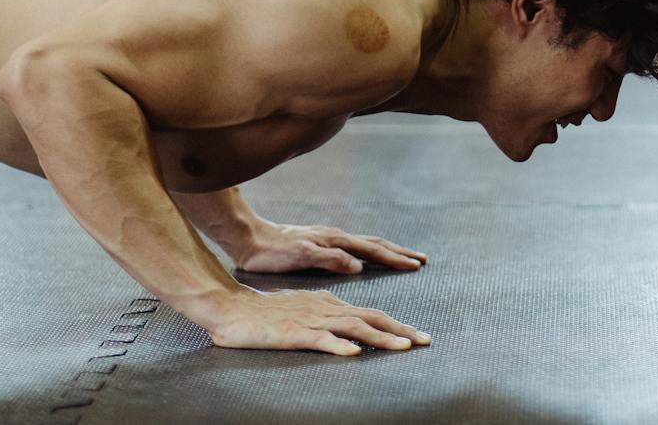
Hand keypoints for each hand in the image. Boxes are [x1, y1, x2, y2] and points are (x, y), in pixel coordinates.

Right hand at [203, 287, 431, 354]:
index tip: (417, 336)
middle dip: (401, 329)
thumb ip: (326, 318)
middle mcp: (326, 309)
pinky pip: (321, 340)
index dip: (396, 324)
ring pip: (353, 328)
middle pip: (371, 317)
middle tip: (426, 340)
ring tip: (404, 346)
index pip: (371, 313)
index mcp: (329, 303)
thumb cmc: (264, 313)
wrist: (231, 307)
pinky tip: (355, 353)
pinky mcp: (294, 332)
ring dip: (381, 337)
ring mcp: (311, 320)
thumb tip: (348, 331)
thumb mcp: (303, 311)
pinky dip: (340, 346)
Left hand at [235, 223, 427, 274]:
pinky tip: (367, 256)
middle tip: (421, 259)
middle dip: (399, 252)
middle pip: (375, 243)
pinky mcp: (320, 243)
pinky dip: (370, 251)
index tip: (415, 265)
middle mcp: (335, 237)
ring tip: (402, 256)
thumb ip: (331, 260)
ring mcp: (329, 239)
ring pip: (365, 244)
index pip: (372, 250)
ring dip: (387, 251)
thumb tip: (359, 266)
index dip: (395, 258)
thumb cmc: (272, 252)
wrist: (249, 238)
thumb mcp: (301, 256)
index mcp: (334, 241)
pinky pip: (354, 247)